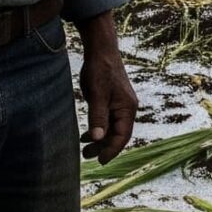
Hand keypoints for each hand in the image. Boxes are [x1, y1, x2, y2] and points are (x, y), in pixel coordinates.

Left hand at [77, 42, 137, 162]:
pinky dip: (98, 129)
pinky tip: (86, 135)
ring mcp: (119, 105)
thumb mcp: (97, 95)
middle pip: (117, 134)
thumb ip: (98, 117)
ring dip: (99, 140)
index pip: (122, 136)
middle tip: (86, 156)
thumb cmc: (100, 70)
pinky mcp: (111, 101)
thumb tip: (97, 138)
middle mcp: (126, 109)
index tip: (100, 161)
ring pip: (111, 128)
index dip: (112, 150)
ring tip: (84, 150)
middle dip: (103, 147)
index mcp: (127, 109)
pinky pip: (107, 120)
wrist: (101, 50)